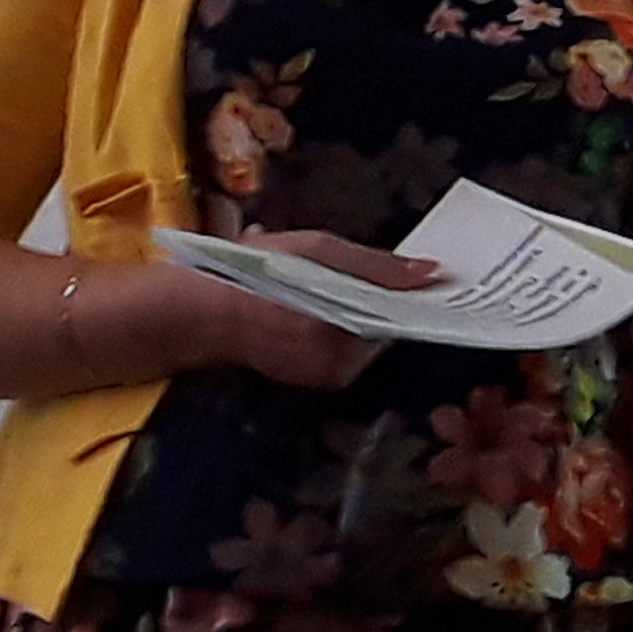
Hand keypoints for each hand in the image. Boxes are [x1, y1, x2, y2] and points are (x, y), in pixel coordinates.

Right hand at [124, 231, 440, 390]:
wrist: (194, 315)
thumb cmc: (252, 273)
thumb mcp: (315, 250)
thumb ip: (376, 265)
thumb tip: (432, 271)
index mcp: (338, 332)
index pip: (401, 317)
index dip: (415, 295)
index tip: (438, 279)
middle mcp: (339, 364)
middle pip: (387, 329)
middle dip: (388, 303)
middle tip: (395, 276)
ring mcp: (328, 377)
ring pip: (368, 340)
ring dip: (366, 315)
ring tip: (349, 287)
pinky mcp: (318, 381)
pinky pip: (348, 351)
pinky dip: (345, 329)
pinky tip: (331, 308)